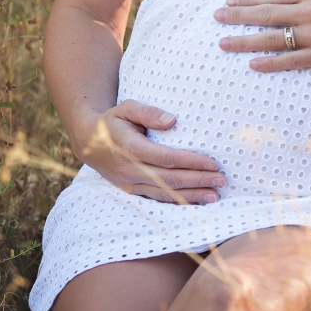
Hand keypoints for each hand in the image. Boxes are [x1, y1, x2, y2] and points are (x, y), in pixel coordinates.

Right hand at [76, 99, 225, 203]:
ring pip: (165, 194)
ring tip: (215, 196)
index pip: (167, 158)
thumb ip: (148, 112)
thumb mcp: (126, 108)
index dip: (191, 162)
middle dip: (198, 181)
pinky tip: (196, 202)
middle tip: (221, 180)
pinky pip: (158, 199)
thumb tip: (172, 120)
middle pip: (170, 179)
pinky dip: (178, 202)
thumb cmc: (112, 121)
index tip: (212, 163)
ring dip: (192, 196)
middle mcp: (131, 170)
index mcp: (131, 148)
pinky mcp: (132, 192)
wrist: (88, 142)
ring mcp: (131, 184)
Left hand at [213, 0, 310, 72]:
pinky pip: (291, 60)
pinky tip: (253, 64)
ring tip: (224, 43)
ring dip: (245, 41)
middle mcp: (310, 12)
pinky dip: (270, 62)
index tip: (227, 2)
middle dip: (238, 16)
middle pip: (266, 15)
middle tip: (216, 18)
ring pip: (273, 38)